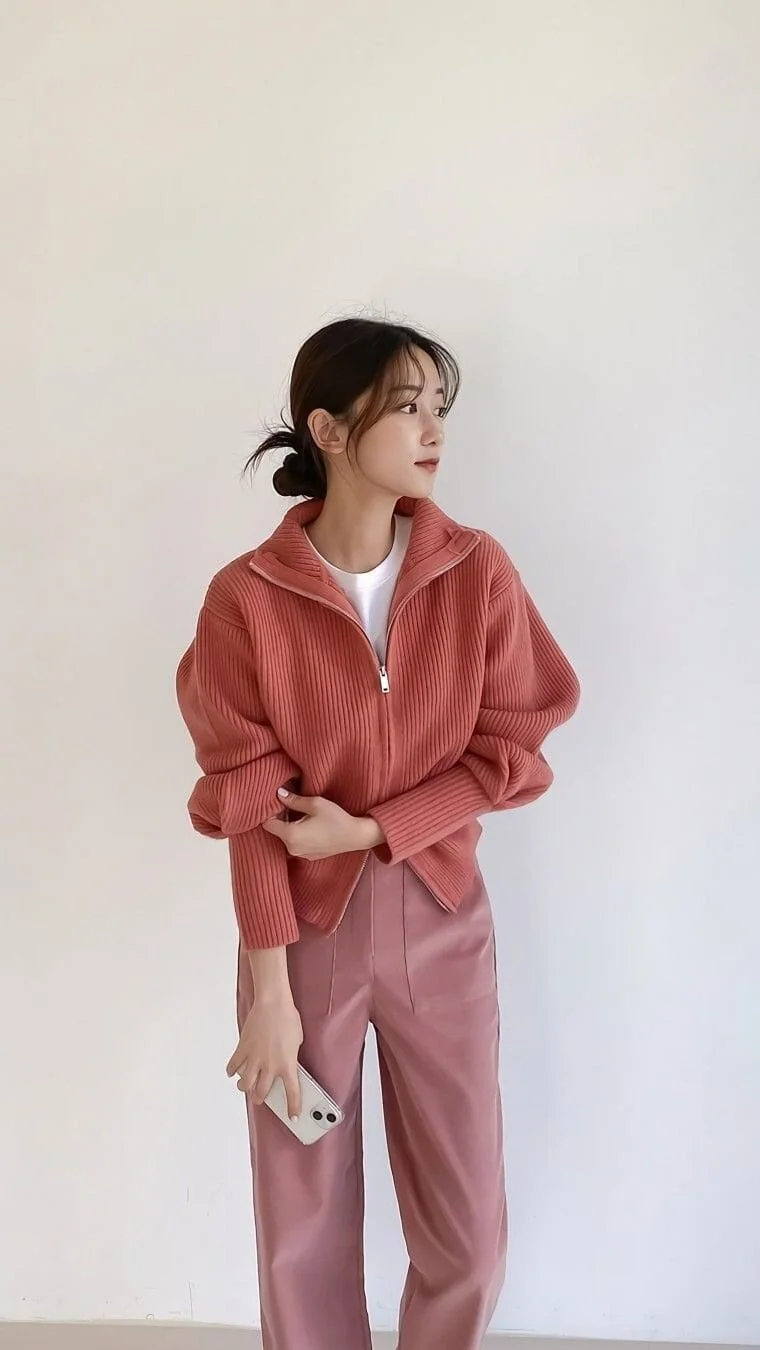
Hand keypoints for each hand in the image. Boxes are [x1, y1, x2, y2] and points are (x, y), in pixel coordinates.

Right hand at [226, 993, 303, 1117]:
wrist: (273, 1004)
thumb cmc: (288, 1019)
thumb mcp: (297, 1042)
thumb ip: (290, 1057)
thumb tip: (285, 1064)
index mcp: (287, 1065)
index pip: (292, 1092)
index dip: (293, 1107)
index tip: (293, 1116)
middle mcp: (270, 1066)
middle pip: (261, 1092)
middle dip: (260, 1098)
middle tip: (260, 1098)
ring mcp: (255, 1058)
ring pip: (245, 1084)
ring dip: (244, 1088)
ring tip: (245, 1087)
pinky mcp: (243, 1049)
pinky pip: (234, 1064)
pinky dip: (231, 1070)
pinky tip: (232, 1071)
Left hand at [263, 789, 383, 859]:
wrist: (355, 836)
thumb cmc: (336, 819)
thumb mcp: (315, 803)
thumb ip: (293, 799)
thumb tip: (279, 794)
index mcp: (291, 835)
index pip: (268, 824)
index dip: (270, 812)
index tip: (279, 803)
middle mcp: (292, 848)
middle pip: (276, 831)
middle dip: (280, 818)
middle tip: (292, 805)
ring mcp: (300, 854)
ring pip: (285, 837)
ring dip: (289, 826)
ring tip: (302, 815)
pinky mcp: (308, 856)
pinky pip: (295, 844)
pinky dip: (297, 834)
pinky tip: (310, 825)